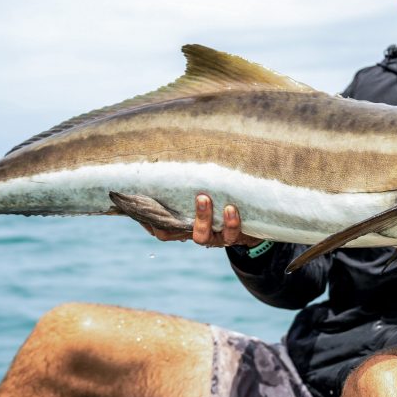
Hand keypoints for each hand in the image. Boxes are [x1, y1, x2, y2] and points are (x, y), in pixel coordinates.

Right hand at [139, 194, 262, 247]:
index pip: (155, 222)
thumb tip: (168, 159)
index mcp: (182, 222)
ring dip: (201, 217)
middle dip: (164, 218)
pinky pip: (231, 233)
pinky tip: (231, 208)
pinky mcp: (234, 236)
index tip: (137, 201)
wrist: (259, 218)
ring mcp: (213, 237)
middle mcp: (194, 232)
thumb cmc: (226, 198)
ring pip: (202, 236)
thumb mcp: (207, 190)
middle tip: (162, 197)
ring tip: (203, 198)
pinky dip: (231, 222)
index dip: (144, 216)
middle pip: (168, 233)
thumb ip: (191, 182)